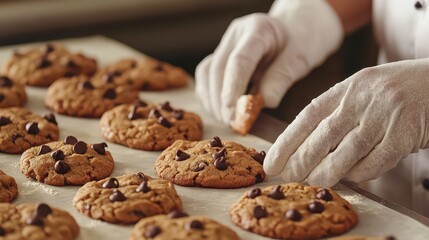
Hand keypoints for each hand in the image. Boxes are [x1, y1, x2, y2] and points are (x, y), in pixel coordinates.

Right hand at [195, 0, 342, 123]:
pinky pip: (206, 76)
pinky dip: (209, 96)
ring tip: (228, 120)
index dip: (233, 89)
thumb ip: (281, 79)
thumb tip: (263, 102)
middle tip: (233, 124)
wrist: (296, 31)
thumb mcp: (299, 60)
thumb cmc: (300, 44)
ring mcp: (225, 43)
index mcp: (258, 29)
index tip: (233, 114)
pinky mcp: (219, 55)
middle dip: (222, 101)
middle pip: (218, 68)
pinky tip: (221, 111)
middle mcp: (236, 33)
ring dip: (213, 100)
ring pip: (207, 73)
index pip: (239, 60)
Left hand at [264, 59, 428, 186]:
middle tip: (287, 177)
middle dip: (301, 159)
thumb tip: (308, 148)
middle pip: (324, 134)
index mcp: (346, 87)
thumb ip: (338, 113)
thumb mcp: (362, 90)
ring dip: (328, 171)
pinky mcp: (407, 131)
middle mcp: (362, 98)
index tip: (272, 160)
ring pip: (348, 149)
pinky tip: (352, 178)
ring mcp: (385, 114)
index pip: (308, 116)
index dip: (286, 141)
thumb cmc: (394, 90)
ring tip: (314, 184)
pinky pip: (378, 159)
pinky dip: (362, 172)